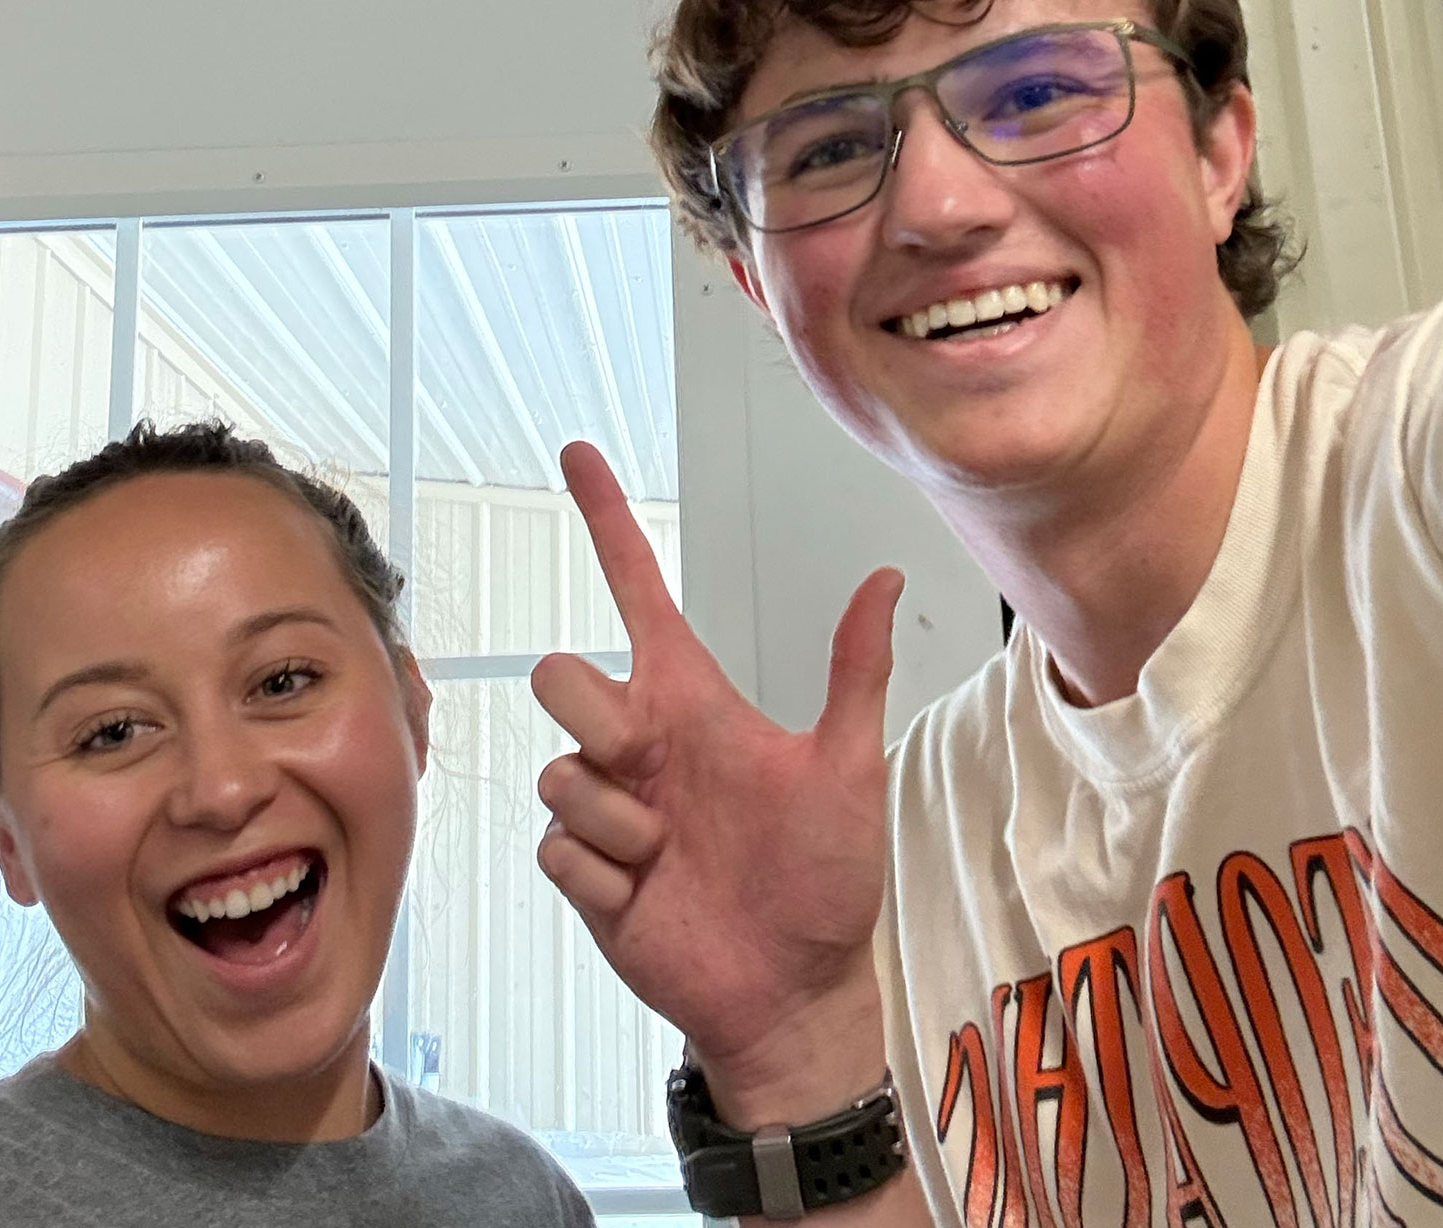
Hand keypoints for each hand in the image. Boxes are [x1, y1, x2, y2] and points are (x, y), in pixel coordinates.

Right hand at [530, 443, 901, 1116]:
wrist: (794, 989)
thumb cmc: (825, 882)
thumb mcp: (850, 770)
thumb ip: (855, 674)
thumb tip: (887, 579)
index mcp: (692, 704)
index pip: (637, 594)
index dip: (608, 522)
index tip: (580, 453)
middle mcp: (640, 745)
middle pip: (560, 673)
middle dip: (591, 713)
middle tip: (648, 767)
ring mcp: (608, 807)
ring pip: (558, 770)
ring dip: (617, 817)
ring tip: (670, 854)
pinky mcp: (585, 870)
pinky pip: (556, 846)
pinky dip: (602, 873)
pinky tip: (647, 894)